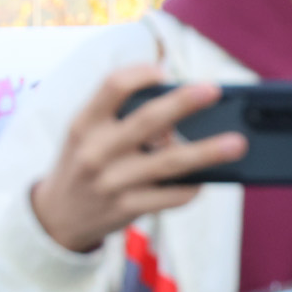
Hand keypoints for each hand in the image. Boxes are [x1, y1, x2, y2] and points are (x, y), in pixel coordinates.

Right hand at [29, 65, 246, 254]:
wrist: (56, 218)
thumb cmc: (82, 164)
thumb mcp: (84, 133)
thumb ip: (118, 114)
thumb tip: (178, 105)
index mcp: (84, 124)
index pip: (113, 86)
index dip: (141, 74)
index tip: (163, 72)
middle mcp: (96, 151)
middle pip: (148, 120)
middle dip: (183, 103)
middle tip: (214, 90)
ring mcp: (112, 183)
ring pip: (168, 163)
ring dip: (206, 152)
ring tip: (236, 143)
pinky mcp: (126, 209)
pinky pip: (170, 197)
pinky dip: (192, 187)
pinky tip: (205, 179)